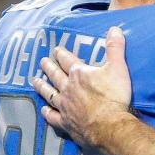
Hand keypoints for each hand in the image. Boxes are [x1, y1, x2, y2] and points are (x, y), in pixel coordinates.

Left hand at [32, 26, 132, 149]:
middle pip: (55, 75)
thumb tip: (114, 28)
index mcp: (79, 74)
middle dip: (48, 67)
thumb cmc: (114, 96)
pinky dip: (47, 113)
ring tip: (35, 81)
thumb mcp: (118, 67)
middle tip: (42, 62)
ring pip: (49, 94)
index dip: (61, 54)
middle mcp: (68, 88)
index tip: (56, 50)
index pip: (67, 60)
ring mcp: (65, 106)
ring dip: (42, 87)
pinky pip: (52, 116)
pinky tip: (43, 110)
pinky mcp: (65, 123)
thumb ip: (115, 48)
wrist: (108, 126)